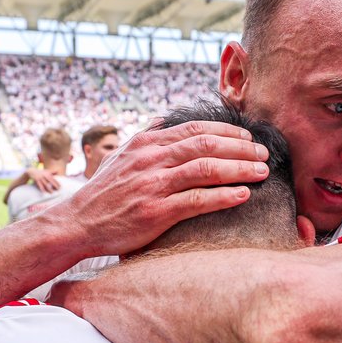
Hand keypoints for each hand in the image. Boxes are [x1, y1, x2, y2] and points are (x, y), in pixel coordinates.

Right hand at [26, 167, 60, 193]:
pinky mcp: (37, 180)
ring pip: (45, 184)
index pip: (53, 179)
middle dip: (54, 185)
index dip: (57, 183)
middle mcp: (44, 175)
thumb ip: (52, 172)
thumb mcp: (46, 171)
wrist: (32, 171)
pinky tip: (44, 193)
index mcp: (48, 173)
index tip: (60, 187)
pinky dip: (42, 189)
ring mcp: (40, 178)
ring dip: (49, 188)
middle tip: (58, 190)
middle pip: (51, 181)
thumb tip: (58, 171)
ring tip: (52, 193)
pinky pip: (40, 186)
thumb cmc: (41, 172)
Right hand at [57, 119, 268, 256]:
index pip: (195, 128)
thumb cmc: (103, 193)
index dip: (227, 130)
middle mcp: (151, 159)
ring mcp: (153, 185)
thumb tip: (166, 119)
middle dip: (241, 147)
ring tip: (262, 172)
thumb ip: (146, 137)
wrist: (77, 223)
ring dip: (239, 168)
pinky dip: (223, 196)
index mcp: (146, 143)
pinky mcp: (155, 212)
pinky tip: (243, 195)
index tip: (248, 136)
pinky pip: (197, 201)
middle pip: (206, 144)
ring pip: (206, 169)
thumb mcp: (120, 156)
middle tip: (264, 154)